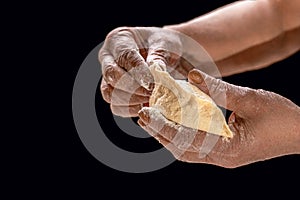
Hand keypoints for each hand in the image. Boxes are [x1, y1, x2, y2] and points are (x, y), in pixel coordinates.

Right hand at [99, 27, 217, 116]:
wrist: (165, 53)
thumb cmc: (163, 45)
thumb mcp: (165, 45)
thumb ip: (158, 57)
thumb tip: (155, 73)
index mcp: (119, 39)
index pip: (124, 56)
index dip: (138, 71)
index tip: (152, 83)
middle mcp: (108, 57)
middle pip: (112, 75)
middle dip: (133, 87)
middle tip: (151, 93)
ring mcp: (107, 75)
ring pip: (109, 93)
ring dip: (130, 100)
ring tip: (150, 99)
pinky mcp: (113, 92)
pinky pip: (115, 105)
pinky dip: (129, 109)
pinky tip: (145, 106)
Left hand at [138, 69, 299, 167]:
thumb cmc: (282, 117)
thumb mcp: (251, 98)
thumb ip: (219, 89)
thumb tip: (191, 76)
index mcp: (229, 149)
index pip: (188, 140)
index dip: (165, 126)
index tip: (147, 113)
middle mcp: (222, 158)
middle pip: (182, 149)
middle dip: (160, 132)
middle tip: (142, 115)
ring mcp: (223, 158)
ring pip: (186, 151)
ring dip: (167, 135)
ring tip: (151, 120)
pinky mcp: (224, 153)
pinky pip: (195, 147)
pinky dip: (180, 136)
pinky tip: (172, 124)